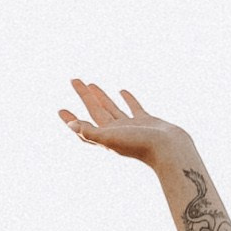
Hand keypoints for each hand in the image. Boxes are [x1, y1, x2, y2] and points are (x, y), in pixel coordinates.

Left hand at [58, 79, 197, 172]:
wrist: (170, 150)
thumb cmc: (140, 146)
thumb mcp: (111, 139)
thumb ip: (90, 132)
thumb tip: (70, 125)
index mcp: (106, 138)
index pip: (83, 127)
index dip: (71, 119)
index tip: (60, 109)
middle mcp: (117, 132)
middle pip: (96, 111)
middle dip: (84, 97)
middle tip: (74, 80)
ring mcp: (131, 127)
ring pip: (112, 108)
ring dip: (101, 97)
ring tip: (91, 84)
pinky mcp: (147, 121)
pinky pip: (133, 108)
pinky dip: (127, 99)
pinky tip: (122, 91)